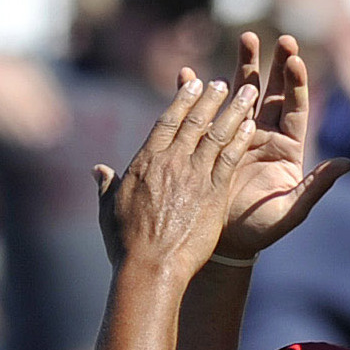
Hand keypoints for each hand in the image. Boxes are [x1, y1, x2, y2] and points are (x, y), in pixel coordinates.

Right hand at [94, 76, 256, 277]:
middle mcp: (171, 162)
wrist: (151, 267)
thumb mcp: (108, 211)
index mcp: (145, 162)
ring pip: (218, 133)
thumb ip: (106, 186)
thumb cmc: (126, 245)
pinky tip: (251, 125)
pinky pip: (230, 158)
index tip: (193, 84)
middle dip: (210, 98)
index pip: (166, 121)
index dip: (181, 100)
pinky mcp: (214, 193)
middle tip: (222, 82)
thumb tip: (97, 170)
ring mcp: (195, 175)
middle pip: (194, 121)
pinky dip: (241, 139)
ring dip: (234, 110)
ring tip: (247, 92)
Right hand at [213, 33, 349, 261]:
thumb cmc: (260, 229)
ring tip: (246, 38)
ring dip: (244, 66)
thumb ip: (316, 186)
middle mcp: (265, 135)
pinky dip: (196, 91)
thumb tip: (347, 164)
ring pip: (243, 92)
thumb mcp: (291, 210)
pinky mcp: (211, 140)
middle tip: (278, 37)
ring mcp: (237, 135)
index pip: (295, 106)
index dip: (296, 82)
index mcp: (287, 147)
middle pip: (273, 91)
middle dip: (275, 64)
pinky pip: (204, 111)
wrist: (225, 241)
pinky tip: (188, 73)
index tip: (294, 58)